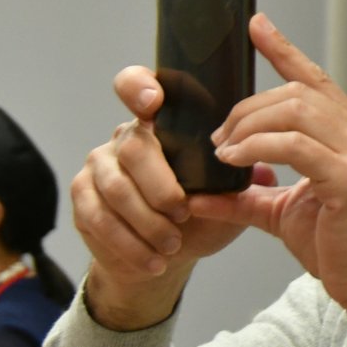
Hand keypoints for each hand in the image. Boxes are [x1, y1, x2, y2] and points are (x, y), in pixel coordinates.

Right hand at [71, 66, 275, 328]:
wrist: (162, 256)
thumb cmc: (197, 217)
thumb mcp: (225, 197)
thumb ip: (241, 181)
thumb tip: (264, 171)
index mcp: (159, 124)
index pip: (137, 86)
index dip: (139, 86)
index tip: (153, 101)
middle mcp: (124, 137)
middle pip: (135, 148)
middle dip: (161, 186)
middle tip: (183, 212)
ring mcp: (99, 165)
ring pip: (117, 188)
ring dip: (148, 221)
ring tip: (172, 244)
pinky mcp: (82, 198)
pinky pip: (98, 219)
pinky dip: (130, 244)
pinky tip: (153, 260)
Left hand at [192, 13, 346, 317]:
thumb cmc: (342, 251)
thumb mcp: (284, 215)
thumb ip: (247, 197)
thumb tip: (199, 194)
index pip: (315, 80)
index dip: (284, 50)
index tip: (256, 26)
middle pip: (295, 93)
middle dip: (247, 107)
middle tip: (218, 136)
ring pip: (294, 111)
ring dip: (248, 126)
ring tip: (223, 150)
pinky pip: (295, 146)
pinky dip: (258, 147)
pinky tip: (235, 160)